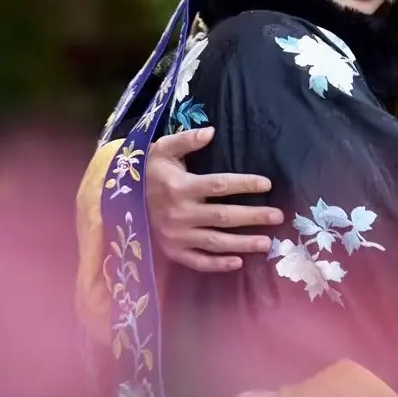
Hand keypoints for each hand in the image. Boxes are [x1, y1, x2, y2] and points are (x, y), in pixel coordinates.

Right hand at [146, 127, 282, 271]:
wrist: (119, 200)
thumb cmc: (149, 171)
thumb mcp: (162, 148)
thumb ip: (187, 140)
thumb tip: (211, 132)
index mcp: (180, 187)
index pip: (220, 185)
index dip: (245, 184)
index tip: (267, 184)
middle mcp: (180, 214)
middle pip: (224, 217)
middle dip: (253, 217)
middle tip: (278, 216)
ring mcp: (177, 236)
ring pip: (216, 242)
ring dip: (243, 244)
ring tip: (267, 243)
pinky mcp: (173, 251)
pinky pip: (198, 261)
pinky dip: (218, 264)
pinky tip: (238, 262)